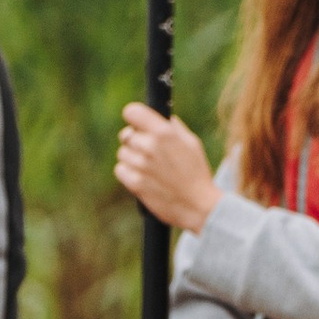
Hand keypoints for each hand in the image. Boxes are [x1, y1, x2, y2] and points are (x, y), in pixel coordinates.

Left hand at [116, 104, 219, 235]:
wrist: (199, 206)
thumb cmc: (197, 174)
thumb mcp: (192, 144)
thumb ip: (174, 128)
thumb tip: (163, 119)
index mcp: (164, 132)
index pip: (132, 112)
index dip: (133, 117)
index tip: (137, 124)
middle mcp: (150, 146)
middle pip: (126, 134)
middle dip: (135, 141)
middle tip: (148, 151)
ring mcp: (141, 165)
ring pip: (122, 153)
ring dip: (131, 158)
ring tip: (148, 167)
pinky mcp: (135, 183)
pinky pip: (120, 170)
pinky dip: (128, 173)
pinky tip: (142, 177)